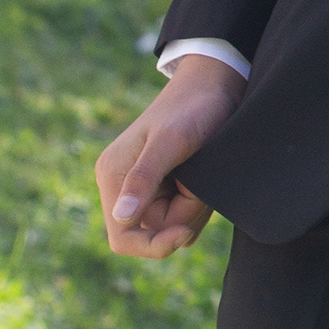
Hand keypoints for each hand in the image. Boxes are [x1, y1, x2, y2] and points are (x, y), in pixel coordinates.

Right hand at [93, 56, 245, 259]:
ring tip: (202, 171)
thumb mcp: (171, 140)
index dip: (154, 244)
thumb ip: (144, 178)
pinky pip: (180, 217)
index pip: (123, 238)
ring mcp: (143, 188)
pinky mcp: (163, 187)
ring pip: (170, 227)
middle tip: (200, 180)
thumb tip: (121, 215)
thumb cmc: (193, 106)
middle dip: (183, 216)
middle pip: (153, 234)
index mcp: (113, 175)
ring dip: (193, 208)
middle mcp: (123, 185)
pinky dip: (197, 204)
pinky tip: (204, 176)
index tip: (186, 229)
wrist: (215, 84)